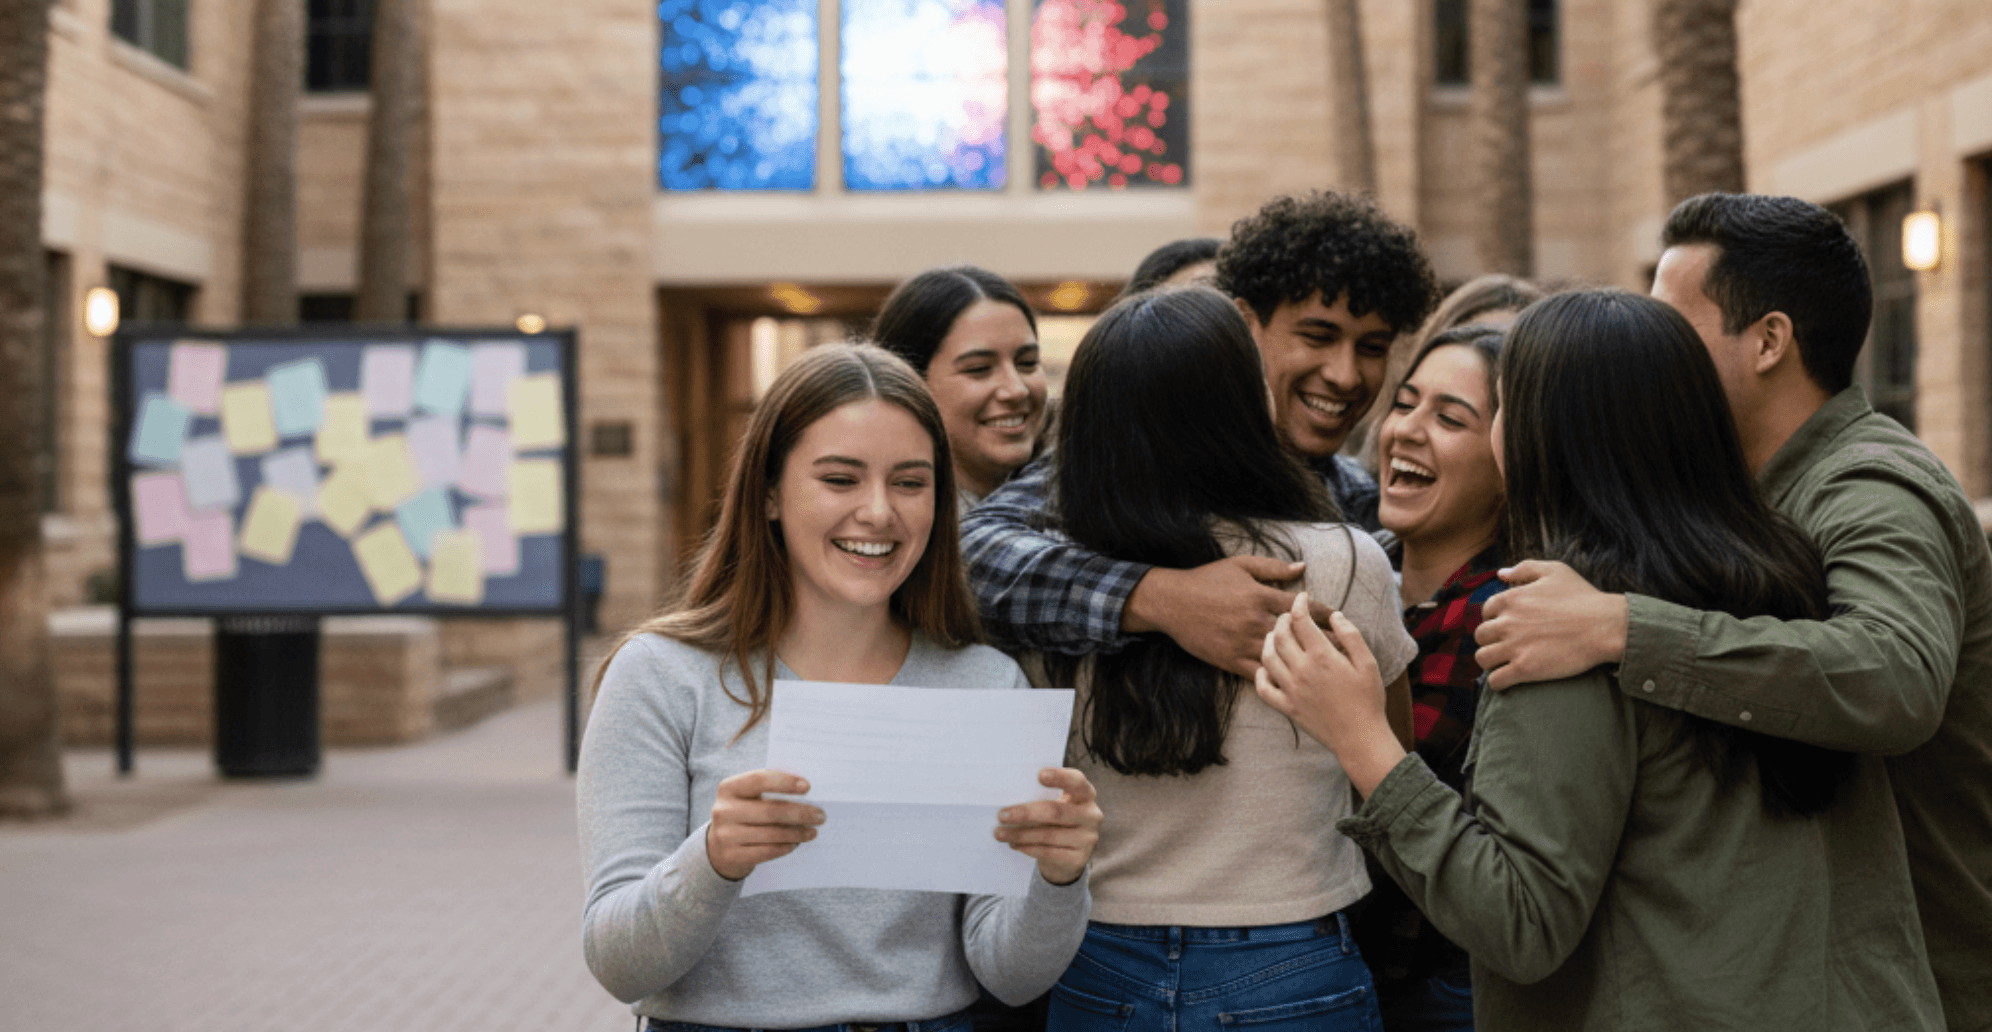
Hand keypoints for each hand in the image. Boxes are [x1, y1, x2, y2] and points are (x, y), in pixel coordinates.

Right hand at [705, 769, 823, 881]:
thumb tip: (805, 790)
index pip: (759, 780)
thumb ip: (769, 791)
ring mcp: (726, 835)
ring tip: (813, 831)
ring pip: (771, 833)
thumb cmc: (743, 814)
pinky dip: (786, 847)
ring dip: (797, 833)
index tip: (808, 787)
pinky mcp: (732, 855)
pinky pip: (767, 851)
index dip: (785, 782)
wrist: (718, 847)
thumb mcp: (748, 798)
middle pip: (770, 810)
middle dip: (800, 813)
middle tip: (820, 815)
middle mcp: (723, 810)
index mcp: (728, 788)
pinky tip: (796, 843)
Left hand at [994, 768, 1101, 886]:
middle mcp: (1091, 815)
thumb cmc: (1056, 821)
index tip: (1039, 775)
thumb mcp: (1056, 805)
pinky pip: (1048, 853)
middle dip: (1026, 813)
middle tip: (1002, 815)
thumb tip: (1008, 799)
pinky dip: (1027, 848)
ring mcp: (1087, 839)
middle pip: (1056, 811)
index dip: (1060, 777)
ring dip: (1020, 834)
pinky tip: (1014, 844)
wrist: (1068, 856)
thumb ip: (1042, 798)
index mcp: (1086, 794)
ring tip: (999, 833)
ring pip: (1048, 835)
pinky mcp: (1079, 859)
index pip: (1077, 781)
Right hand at [1124, 555, 1337, 678]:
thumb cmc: (1207, 579)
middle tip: (1345, 652)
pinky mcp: (1229, 659)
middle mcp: (1254, 621)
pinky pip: (1259, 672)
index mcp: (1260, 596)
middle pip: (1298, 636)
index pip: (1302, 607)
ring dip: (1304, 664)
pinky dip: (1277, 677)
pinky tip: (1293, 684)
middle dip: (1323, 643)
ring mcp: (1242, 643)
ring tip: (1326, 673)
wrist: (1172, 602)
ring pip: (1281, 657)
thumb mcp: (1240, 565)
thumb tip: (1302, 567)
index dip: (1324, 613)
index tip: (1341, 619)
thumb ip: (1273, 567)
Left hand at [1256, 594, 1405, 795]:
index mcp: (1323, 656)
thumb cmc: (1368, 699)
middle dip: (1281, 619)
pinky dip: (1260, 674)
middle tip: (1287, 615)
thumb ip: (1351, 635)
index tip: (1301, 597)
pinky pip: (1263, 688)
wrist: (1360, 738)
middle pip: (1279, 635)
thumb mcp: (1368, 663)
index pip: (1301, 621)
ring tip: (1275, 635)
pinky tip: (1266, 667)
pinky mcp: (1286, 707)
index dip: (1299, 604)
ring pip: (1267, 657)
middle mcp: (1302, 670)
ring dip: (1268, 641)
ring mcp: (1291, 690)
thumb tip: (1335, 615)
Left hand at [1473, 561, 1628, 690]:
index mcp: (1510, 599)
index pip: (1486, 611)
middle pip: (1481, 635)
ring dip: (1491, 662)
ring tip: (1504, 663)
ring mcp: (1514, 646)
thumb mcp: (1555, 571)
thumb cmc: (1584, 597)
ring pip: (1482, 658)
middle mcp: (1507, 622)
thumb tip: (1500, 574)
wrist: (1606, 626)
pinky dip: (1498, 682)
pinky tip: (1509, 680)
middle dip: (1491, 640)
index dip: (1495, 619)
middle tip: (1507, 646)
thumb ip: (1524, 568)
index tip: (1509, 626)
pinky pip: (1495, 680)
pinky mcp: (1525, 669)